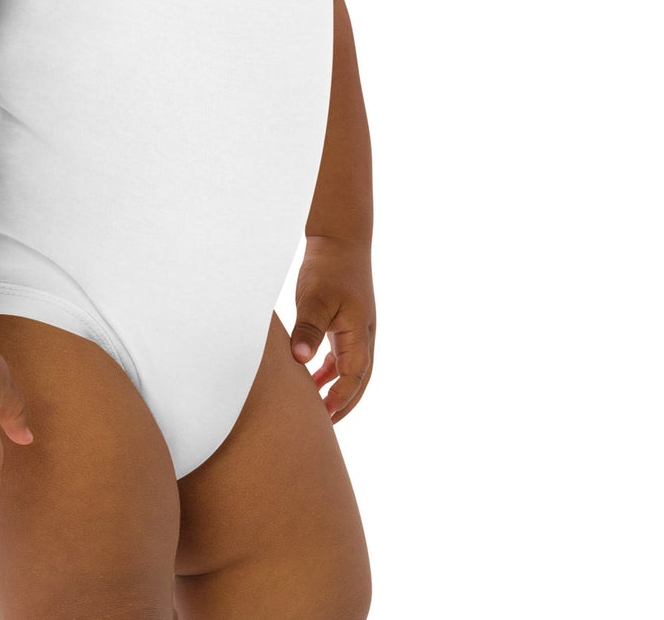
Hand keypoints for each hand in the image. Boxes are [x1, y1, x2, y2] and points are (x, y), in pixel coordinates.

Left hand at [289, 235, 375, 422]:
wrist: (340, 238)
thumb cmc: (328, 267)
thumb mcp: (315, 299)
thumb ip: (308, 330)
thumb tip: (300, 362)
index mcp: (360, 334)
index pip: (353, 378)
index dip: (339, 400)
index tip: (322, 418)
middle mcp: (363, 336)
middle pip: (358, 381)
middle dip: (343, 403)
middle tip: (323, 426)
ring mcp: (357, 329)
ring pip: (351, 369)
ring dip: (337, 389)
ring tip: (317, 408)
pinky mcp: (347, 321)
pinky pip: (342, 355)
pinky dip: (331, 370)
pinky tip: (314, 377)